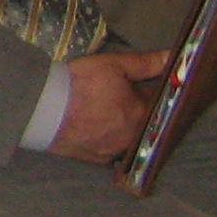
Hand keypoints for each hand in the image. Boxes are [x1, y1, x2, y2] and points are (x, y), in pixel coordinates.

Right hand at [52, 49, 167, 163]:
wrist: (43, 108)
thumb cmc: (81, 83)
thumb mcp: (113, 64)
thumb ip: (146, 62)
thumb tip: (173, 56)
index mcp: (143, 112)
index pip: (157, 98)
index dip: (147, 87)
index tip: (135, 82)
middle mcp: (134, 135)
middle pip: (142, 119)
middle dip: (135, 107)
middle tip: (115, 95)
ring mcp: (116, 150)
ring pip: (127, 136)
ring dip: (121, 125)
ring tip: (103, 112)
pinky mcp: (97, 160)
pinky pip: (110, 148)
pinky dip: (106, 138)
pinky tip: (95, 129)